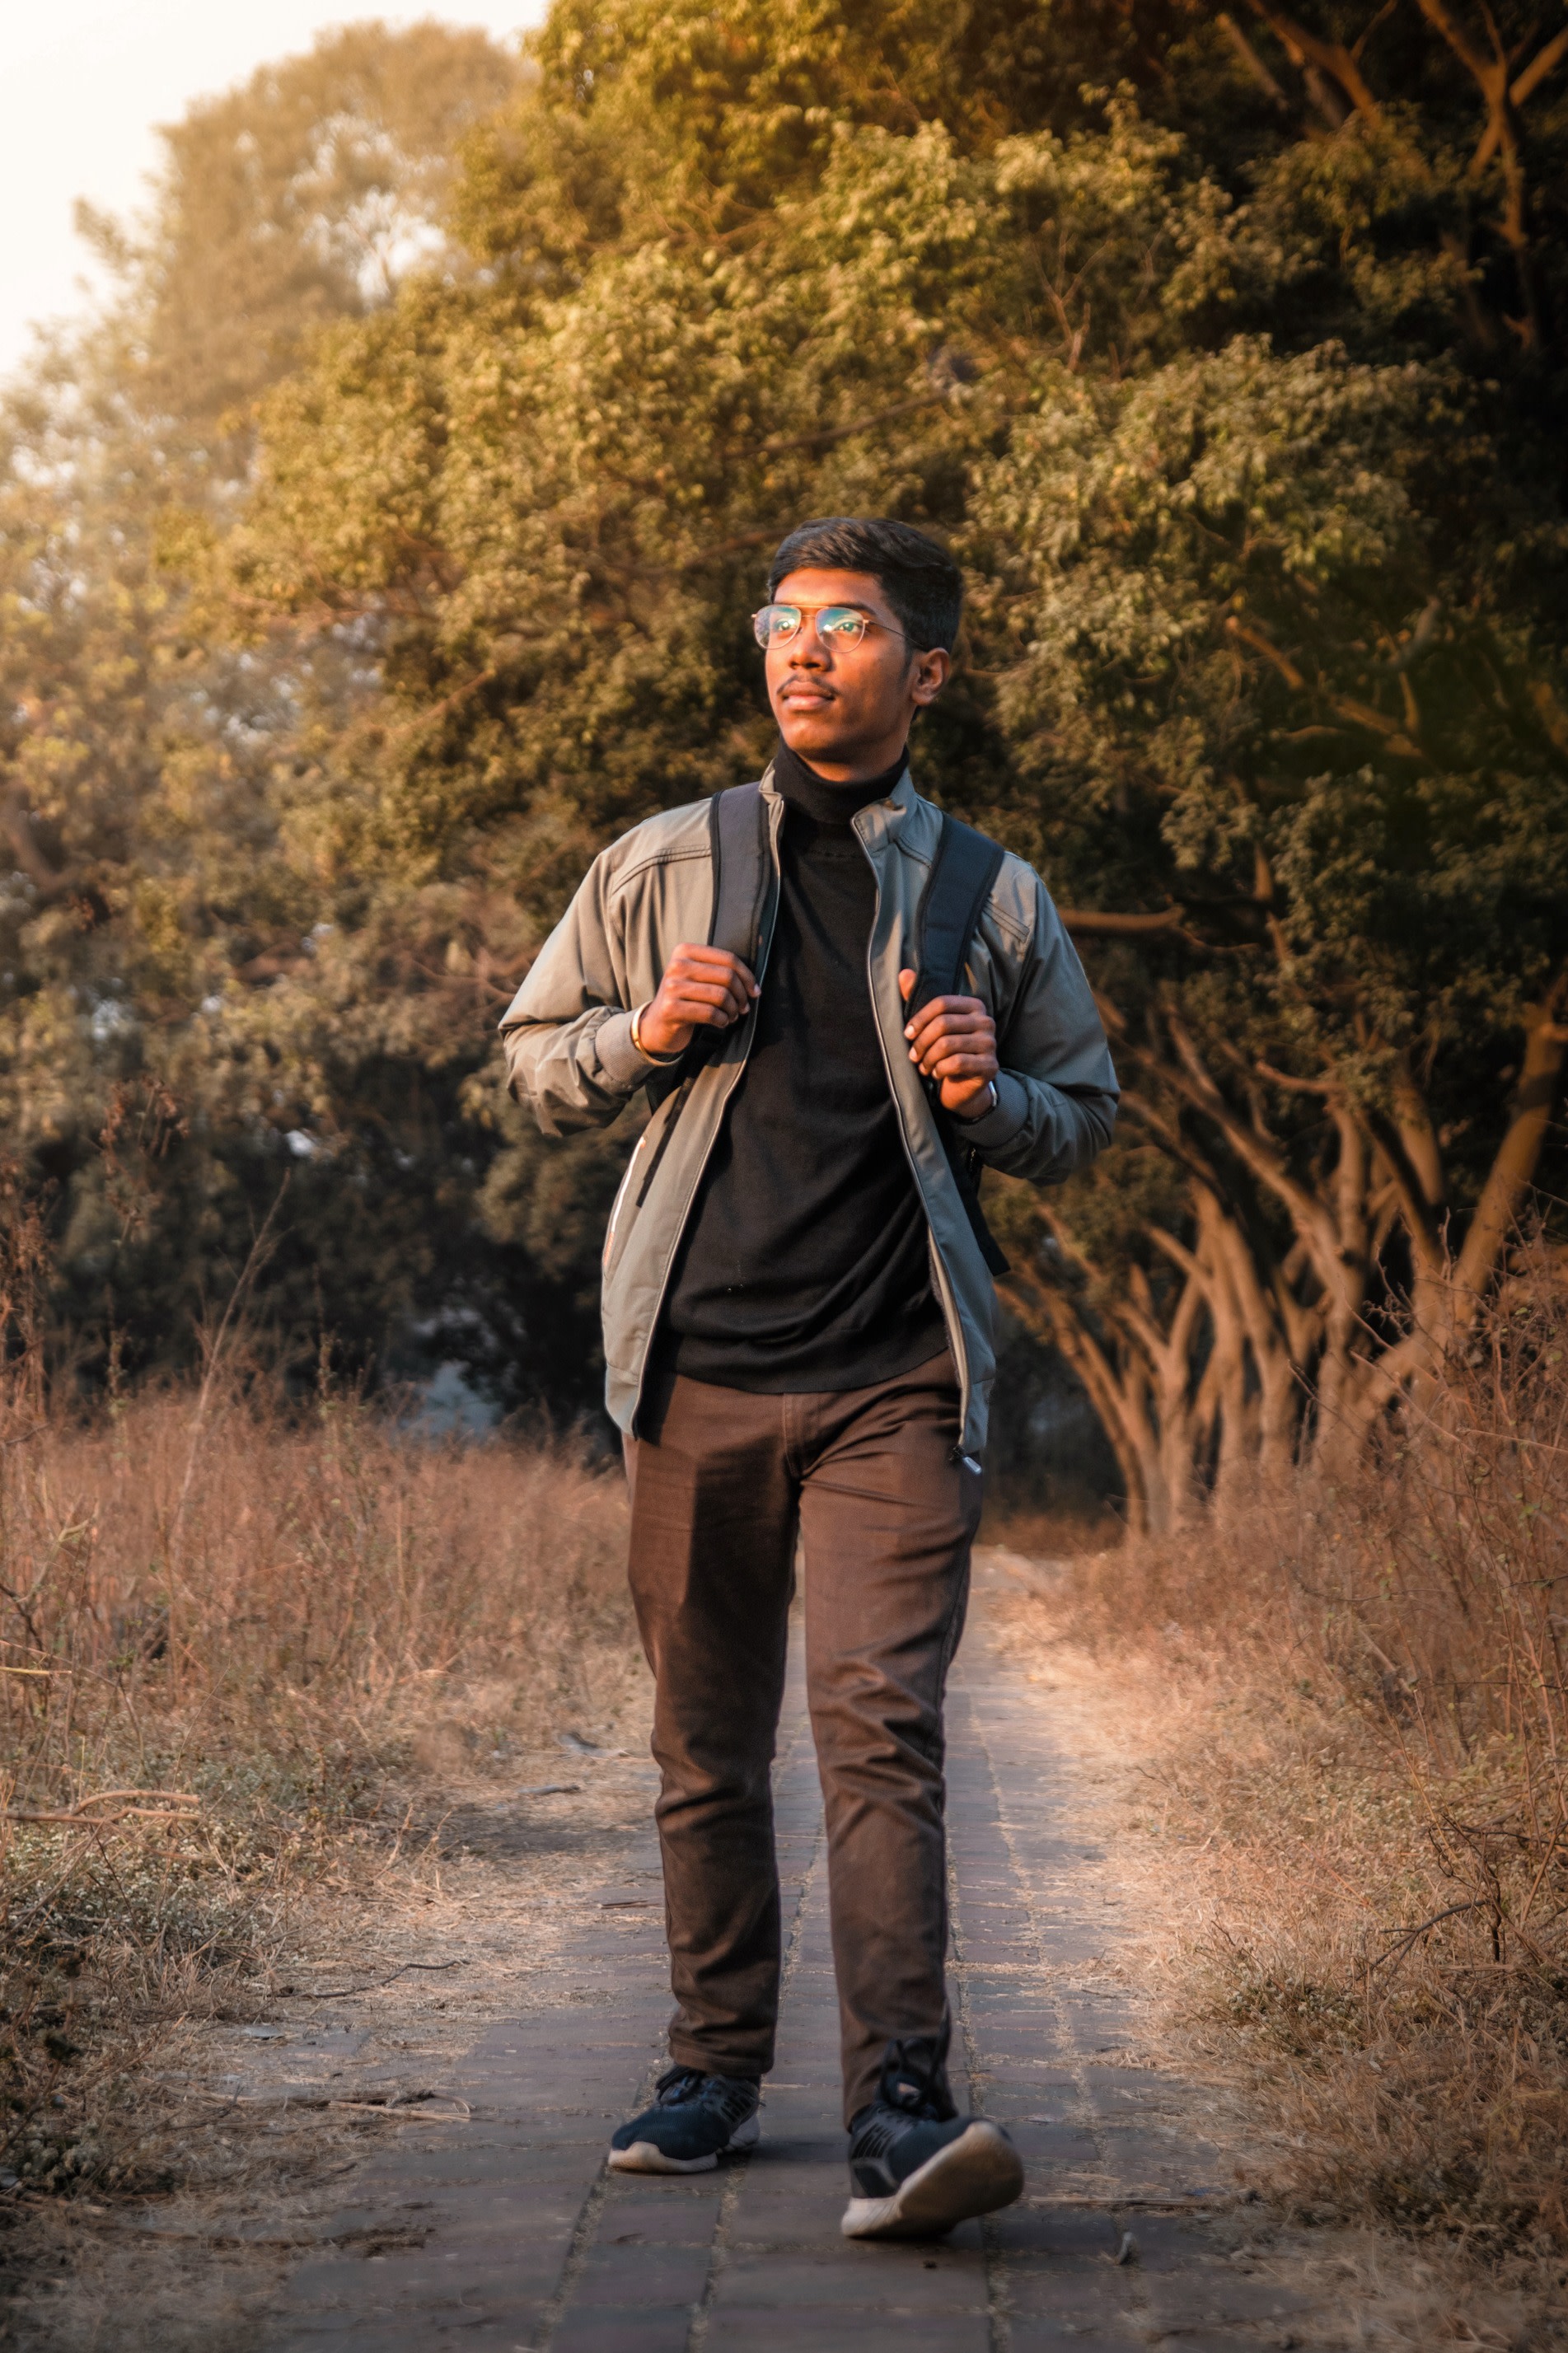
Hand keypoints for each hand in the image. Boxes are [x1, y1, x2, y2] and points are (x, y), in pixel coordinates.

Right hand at [638, 945, 758, 1056]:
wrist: (658, 1024)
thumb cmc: (687, 999)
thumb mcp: (699, 977)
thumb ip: (721, 970)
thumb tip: (755, 978)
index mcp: (685, 951)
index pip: (728, 959)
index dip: (747, 977)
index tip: (754, 992)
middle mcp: (677, 965)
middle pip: (727, 977)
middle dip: (741, 996)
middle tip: (742, 1008)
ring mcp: (672, 987)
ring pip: (721, 996)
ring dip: (733, 1010)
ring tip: (731, 1016)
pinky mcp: (671, 1009)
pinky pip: (711, 1013)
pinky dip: (722, 1020)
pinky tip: (721, 1022)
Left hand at [898, 968, 997, 1118]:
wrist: (962, 1086)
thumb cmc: (944, 1051)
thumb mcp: (929, 1024)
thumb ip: (917, 998)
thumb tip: (903, 974)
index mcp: (974, 1006)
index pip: (942, 1003)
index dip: (920, 1018)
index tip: (907, 1034)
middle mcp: (986, 1021)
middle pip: (943, 1024)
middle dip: (922, 1042)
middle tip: (913, 1056)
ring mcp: (991, 1044)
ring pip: (947, 1045)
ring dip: (928, 1059)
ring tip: (924, 1067)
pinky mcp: (990, 1066)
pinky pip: (957, 1063)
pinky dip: (940, 1070)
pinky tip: (937, 1073)